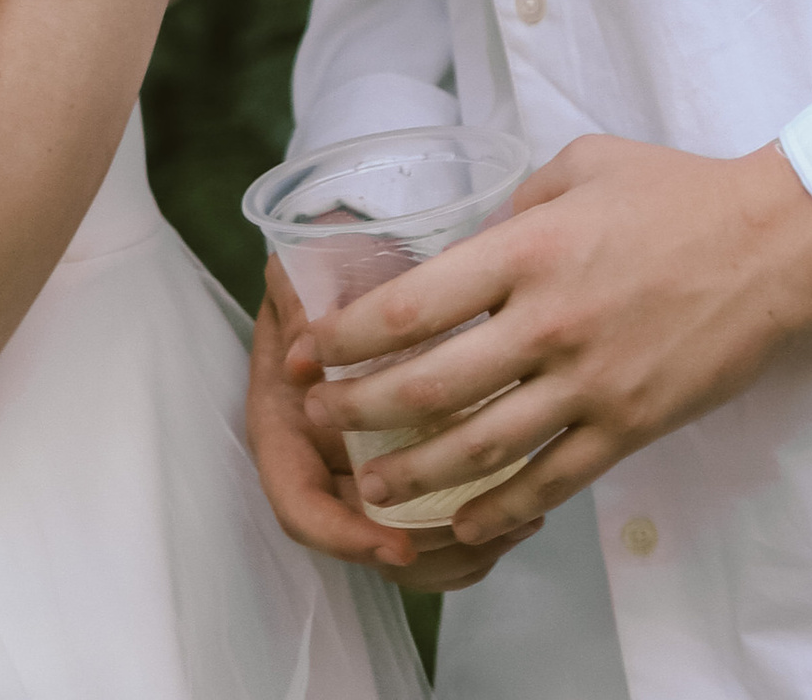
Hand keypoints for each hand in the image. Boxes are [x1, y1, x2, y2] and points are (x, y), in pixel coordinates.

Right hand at [248, 266, 529, 593]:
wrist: (357, 261)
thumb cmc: (335, 267)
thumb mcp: (309, 274)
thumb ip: (300, 303)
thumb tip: (306, 346)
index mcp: (286, 424)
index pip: (300, 507)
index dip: (343, 535)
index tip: (398, 543)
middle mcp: (321, 460)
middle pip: (363, 540)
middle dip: (422, 551)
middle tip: (480, 531)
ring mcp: (365, 471)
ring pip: (406, 546)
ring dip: (460, 548)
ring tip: (519, 523)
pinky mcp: (409, 471)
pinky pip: (438, 528)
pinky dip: (478, 535)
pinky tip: (526, 514)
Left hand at [296, 136, 811, 539]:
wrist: (771, 246)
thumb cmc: (675, 193)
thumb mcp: (581, 165)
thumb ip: (516, 202)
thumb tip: (471, 238)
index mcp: (529, 248)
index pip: (415, 305)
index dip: (347, 335)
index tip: (309, 348)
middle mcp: (549, 321)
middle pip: (431, 386)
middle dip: (361, 410)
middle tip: (318, 422)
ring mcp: (591, 383)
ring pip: (481, 447)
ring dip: (414, 473)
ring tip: (367, 484)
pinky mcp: (629, 425)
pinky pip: (551, 481)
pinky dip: (499, 508)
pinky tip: (460, 522)